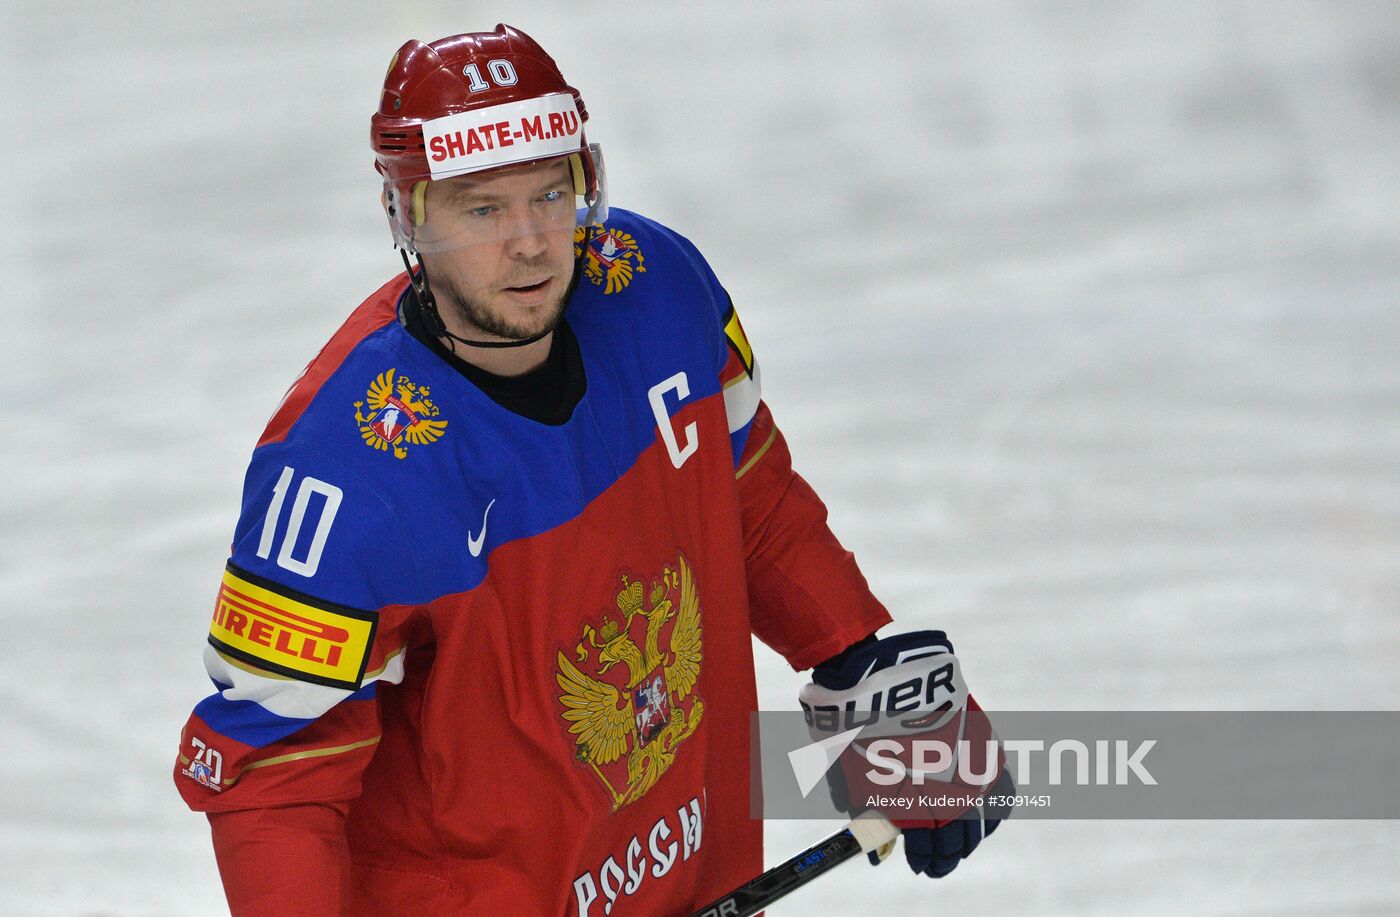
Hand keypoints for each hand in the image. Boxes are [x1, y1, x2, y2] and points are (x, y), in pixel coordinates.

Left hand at [802, 630, 1008, 878]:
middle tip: (939, 863)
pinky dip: (996, 806)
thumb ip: (864, 814)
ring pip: (984, 818)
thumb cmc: (860, 729)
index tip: (919, 866)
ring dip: (973, 834)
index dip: (926, 860)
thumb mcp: (854, 780)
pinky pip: (1002, 787)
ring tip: (964, 842)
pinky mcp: (984, 743)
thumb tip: (871, 847)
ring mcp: (973, 769)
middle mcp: (953, 794)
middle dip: (948, 854)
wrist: (884, 678)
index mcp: (920, 807)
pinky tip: (989, 815)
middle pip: (959, 838)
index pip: (930, 848)